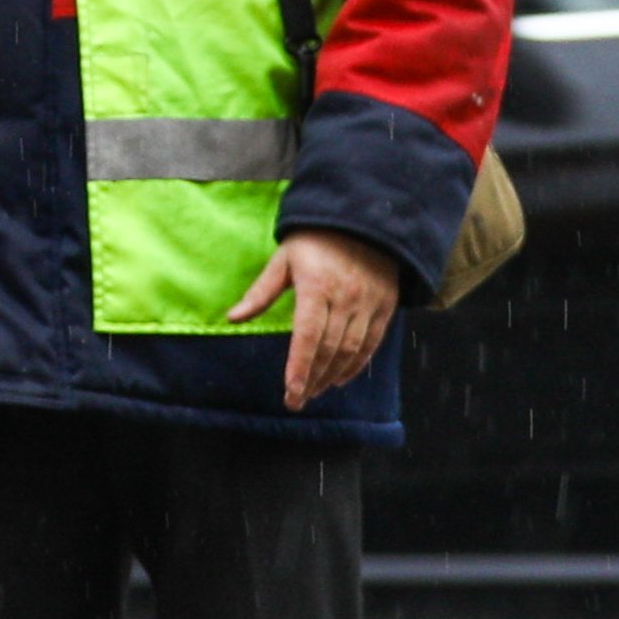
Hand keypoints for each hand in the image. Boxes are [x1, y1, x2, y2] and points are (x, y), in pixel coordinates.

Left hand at [227, 229, 402, 408]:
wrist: (364, 218)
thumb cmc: (316, 240)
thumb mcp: (284, 259)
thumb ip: (261, 293)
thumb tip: (232, 318)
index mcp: (316, 286)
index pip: (307, 336)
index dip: (299, 368)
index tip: (291, 393)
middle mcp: (345, 297)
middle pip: (328, 349)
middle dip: (312, 379)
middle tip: (297, 400)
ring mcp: (368, 302)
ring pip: (351, 350)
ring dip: (331, 376)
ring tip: (314, 391)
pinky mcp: (385, 305)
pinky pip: (372, 343)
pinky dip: (356, 365)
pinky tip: (340, 378)